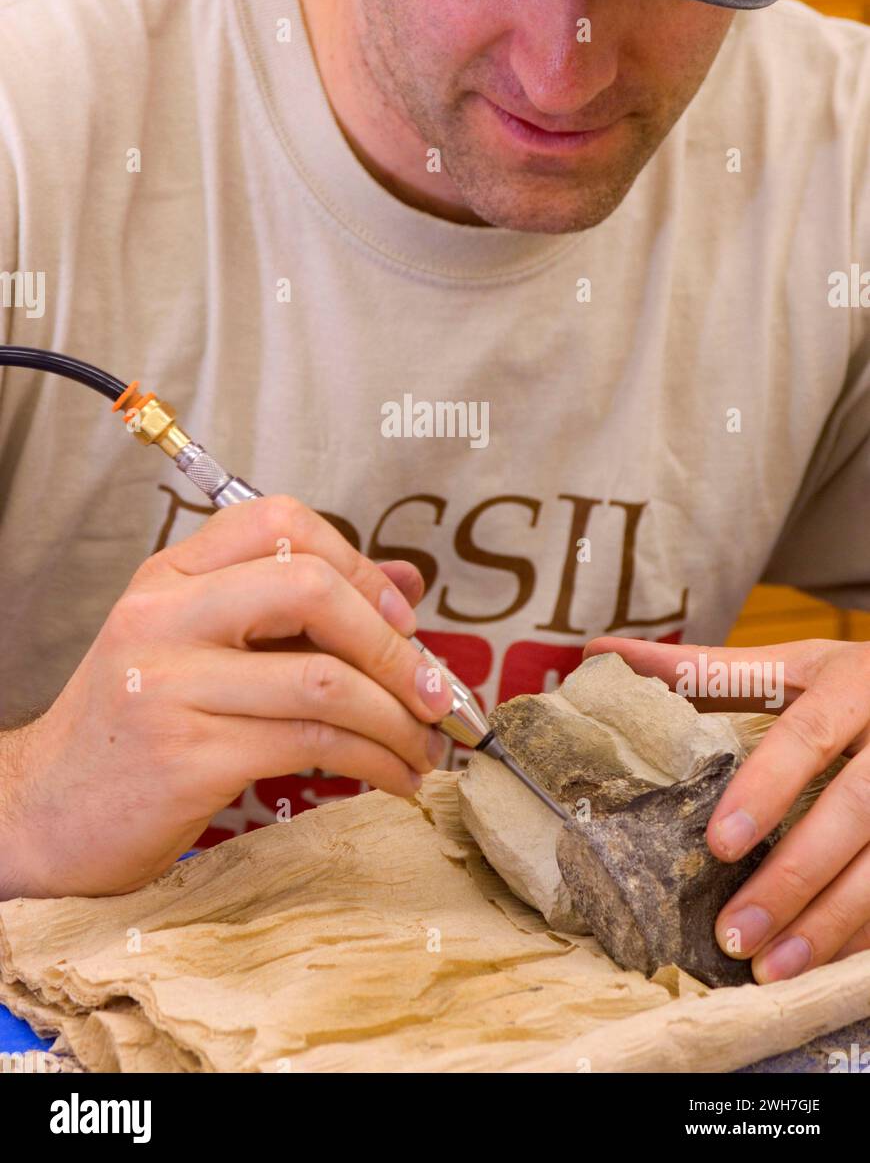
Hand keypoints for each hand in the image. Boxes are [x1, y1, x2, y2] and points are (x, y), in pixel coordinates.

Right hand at [1, 496, 451, 897]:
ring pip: (323, 678)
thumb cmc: (134, 731)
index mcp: (168, 577)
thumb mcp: (202, 650)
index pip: (279, 521)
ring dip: (399, 717)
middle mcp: (163, 617)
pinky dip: (374, 760)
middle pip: (310, 586)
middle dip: (394, 644)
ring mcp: (170, 685)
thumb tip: (404, 584)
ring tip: (427, 747)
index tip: (401, 617)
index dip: (358, 562)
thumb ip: (297, 612)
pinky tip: (392, 777)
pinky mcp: (186, 757)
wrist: (42, 815)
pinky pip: (311, 743)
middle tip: (435, 689)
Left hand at [584, 635, 869, 981]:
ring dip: (830, 924)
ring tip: (771, 969)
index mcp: (853, 681)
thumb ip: (702, 669)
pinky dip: (861, 936)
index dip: (767, 788)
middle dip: (794, 878)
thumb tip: (598, 653)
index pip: (809, 734)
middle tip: (735, 932)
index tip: (719, 843)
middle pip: (856, 811)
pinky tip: (817, 966)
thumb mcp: (785, 666)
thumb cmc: (843, 683)